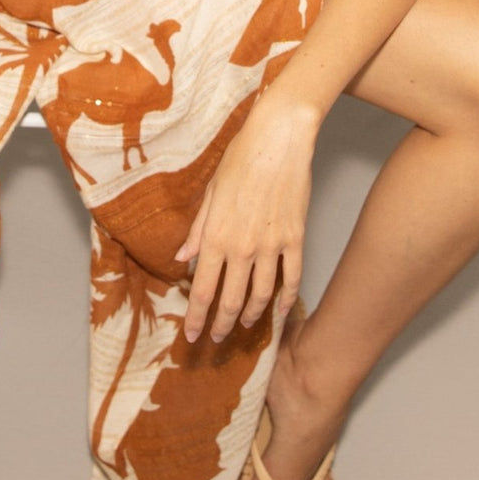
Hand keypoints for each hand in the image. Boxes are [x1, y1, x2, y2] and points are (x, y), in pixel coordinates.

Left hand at [174, 93, 317, 343]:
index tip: (192, 337)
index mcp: (216, 235)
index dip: (197, 318)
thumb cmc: (240, 158)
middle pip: (230, 300)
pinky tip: (280, 311)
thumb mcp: (210, 192)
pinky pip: (292, 279)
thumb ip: (198, 229)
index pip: (203, 290)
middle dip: (221, 325)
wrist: (278, 139)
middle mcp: (242, 246)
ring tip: (244, 326)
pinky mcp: (295, 239)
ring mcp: (272, 245)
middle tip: (216, 340)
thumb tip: (182, 256)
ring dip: (251, 316)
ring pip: (261, 296)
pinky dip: (286, 300)